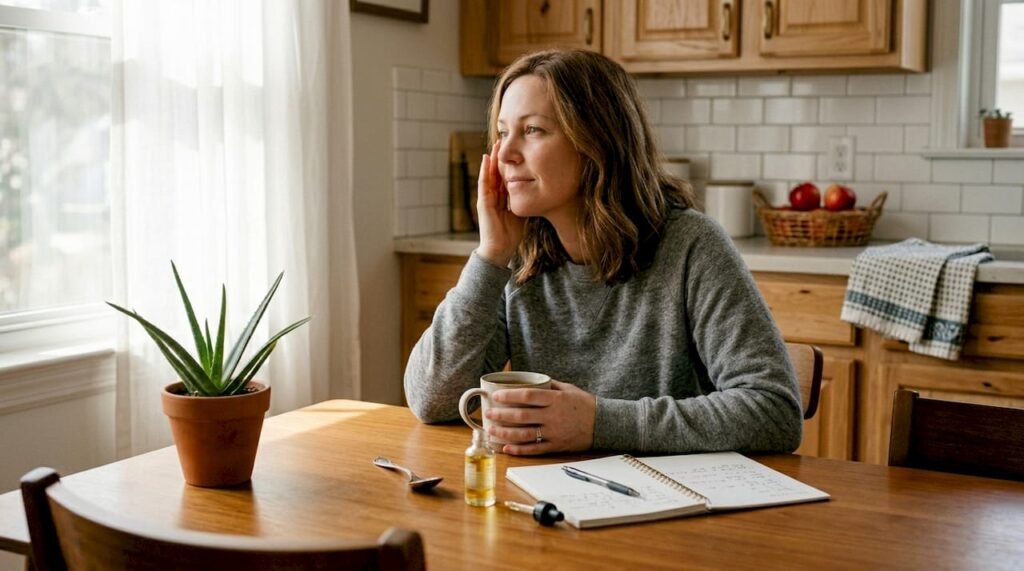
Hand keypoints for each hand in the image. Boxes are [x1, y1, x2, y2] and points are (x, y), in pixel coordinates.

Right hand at [475, 140, 524, 266]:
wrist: (500, 249)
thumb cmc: (511, 234)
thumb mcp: (522, 212)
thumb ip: (526, 200)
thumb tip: (539, 190)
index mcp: (502, 198)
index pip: (505, 176)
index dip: (510, 163)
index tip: (516, 150)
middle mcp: (493, 195)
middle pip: (497, 172)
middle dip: (501, 157)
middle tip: (505, 140)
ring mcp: (486, 198)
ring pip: (489, 173)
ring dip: (492, 158)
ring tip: (496, 144)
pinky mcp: (482, 202)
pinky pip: (483, 182)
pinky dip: (485, 170)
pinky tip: (487, 158)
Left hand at [486, 380, 595, 454]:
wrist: (604, 424)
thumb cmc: (584, 404)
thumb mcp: (568, 389)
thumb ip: (548, 385)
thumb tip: (529, 381)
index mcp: (555, 399)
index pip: (527, 396)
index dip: (509, 396)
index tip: (496, 396)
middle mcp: (553, 416)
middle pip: (522, 416)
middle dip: (502, 415)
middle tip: (488, 414)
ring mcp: (554, 433)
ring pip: (524, 434)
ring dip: (505, 433)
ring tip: (492, 430)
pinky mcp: (556, 446)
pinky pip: (535, 449)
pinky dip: (519, 449)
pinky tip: (506, 447)